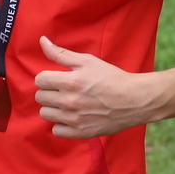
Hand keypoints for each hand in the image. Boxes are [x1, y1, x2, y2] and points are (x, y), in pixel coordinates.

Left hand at [32, 36, 162, 137]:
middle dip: (49, 91)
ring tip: (66, 103)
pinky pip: (56, 130)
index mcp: (70, 82)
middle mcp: (69, 101)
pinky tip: (71, 116)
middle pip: (40, 97)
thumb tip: (42, 41)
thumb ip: (61, 53)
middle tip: (64, 90)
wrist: (135, 99)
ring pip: (45, 113)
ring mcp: (74, 119)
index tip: (57, 78)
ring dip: (53, 108)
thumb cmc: (112, 78)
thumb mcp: (88, 61)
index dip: (47, 77)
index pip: (39, 80)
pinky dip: (61, 124)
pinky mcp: (80, 132)